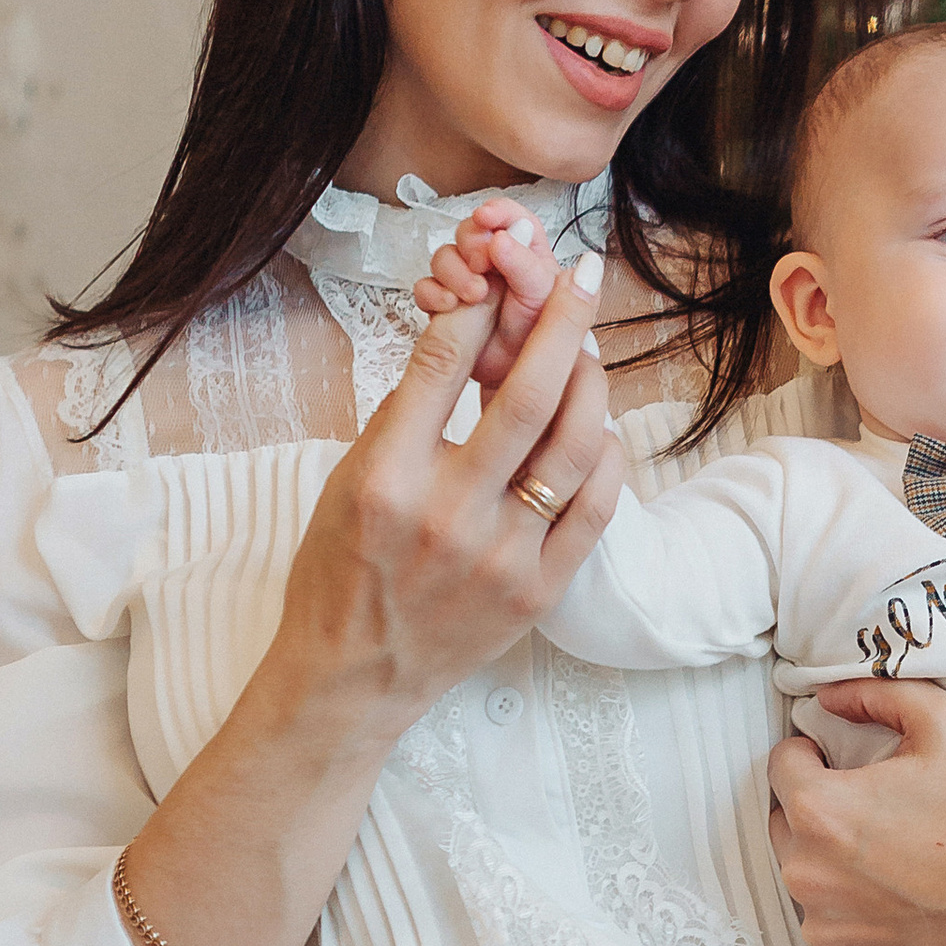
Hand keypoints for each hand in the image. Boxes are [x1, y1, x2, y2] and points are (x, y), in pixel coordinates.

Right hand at [263, 251, 620, 738]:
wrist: (351, 677)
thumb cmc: (341, 568)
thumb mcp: (348, 479)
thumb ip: (408, 412)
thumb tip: (473, 329)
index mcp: (385, 475)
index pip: (444, 359)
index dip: (482, 300)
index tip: (504, 268)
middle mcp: (446, 513)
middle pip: (527, 392)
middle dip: (561, 318)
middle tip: (581, 272)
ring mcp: (500, 556)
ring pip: (574, 444)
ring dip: (590, 380)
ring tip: (589, 346)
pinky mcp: (538, 591)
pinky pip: (596, 506)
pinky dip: (603, 454)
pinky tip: (596, 425)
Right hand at [415, 199, 593, 389]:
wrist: (521, 379)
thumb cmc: (540, 338)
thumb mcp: (543, 296)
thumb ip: (526, 264)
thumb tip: (506, 235)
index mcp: (526, 253)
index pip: (510, 217)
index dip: (497, 212)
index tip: (487, 217)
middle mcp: (495, 264)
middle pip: (471, 233)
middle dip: (471, 243)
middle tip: (482, 262)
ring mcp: (469, 283)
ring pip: (446, 259)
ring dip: (453, 271)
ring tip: (474, 293)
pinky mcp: (448, 306)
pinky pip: (428, 290)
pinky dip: (434, 294)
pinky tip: (449, 306)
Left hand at [767, 681, 945, 945]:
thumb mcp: (943, 721)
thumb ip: (875, 694)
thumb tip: (830, 696)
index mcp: (818, 812)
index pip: (782, 765)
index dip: (811, 752)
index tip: (838, 757)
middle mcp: (808, 877)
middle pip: (787, 825)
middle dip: (820, 810)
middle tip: (875, 806)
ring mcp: (829, 930)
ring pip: (810, 881)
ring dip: (834, 864)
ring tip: (892, 854)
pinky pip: (839, 929)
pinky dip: (859, 914)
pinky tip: (902, 897)